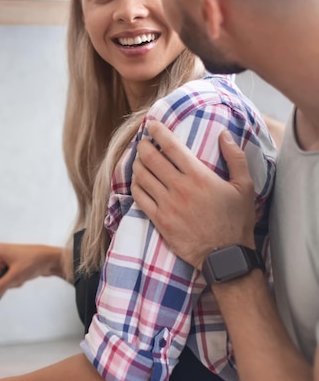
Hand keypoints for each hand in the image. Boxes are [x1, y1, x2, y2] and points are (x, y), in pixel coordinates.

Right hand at [0, 243, 65, 306]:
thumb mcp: (15, 276)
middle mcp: (1, 254)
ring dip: (10, 284)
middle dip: (2, 285)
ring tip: (21, 279)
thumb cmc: (35, 261)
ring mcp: (7, 260)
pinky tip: (24, 278)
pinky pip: (8, 279)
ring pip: (1, 280)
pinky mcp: (14, 265)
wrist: (53, 259)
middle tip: (6, 291)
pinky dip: (15, 282)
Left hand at [131, 121, 255, 268]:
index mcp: (198, 176)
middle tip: (144, 141)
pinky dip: (135, 185)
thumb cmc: (237, 221)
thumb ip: (235, 158)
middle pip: (151, 158)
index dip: (158, 131)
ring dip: (138, 163)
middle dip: (143, 145)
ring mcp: (167, 205)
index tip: (152, 124)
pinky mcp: (160, 221)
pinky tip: (139, 181)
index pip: (171, 146)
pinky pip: (139, 197)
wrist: (226, 255)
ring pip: (141, 176)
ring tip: (140, 159)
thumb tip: (224, 134)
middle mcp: (179, 188)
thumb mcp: (244, 187)